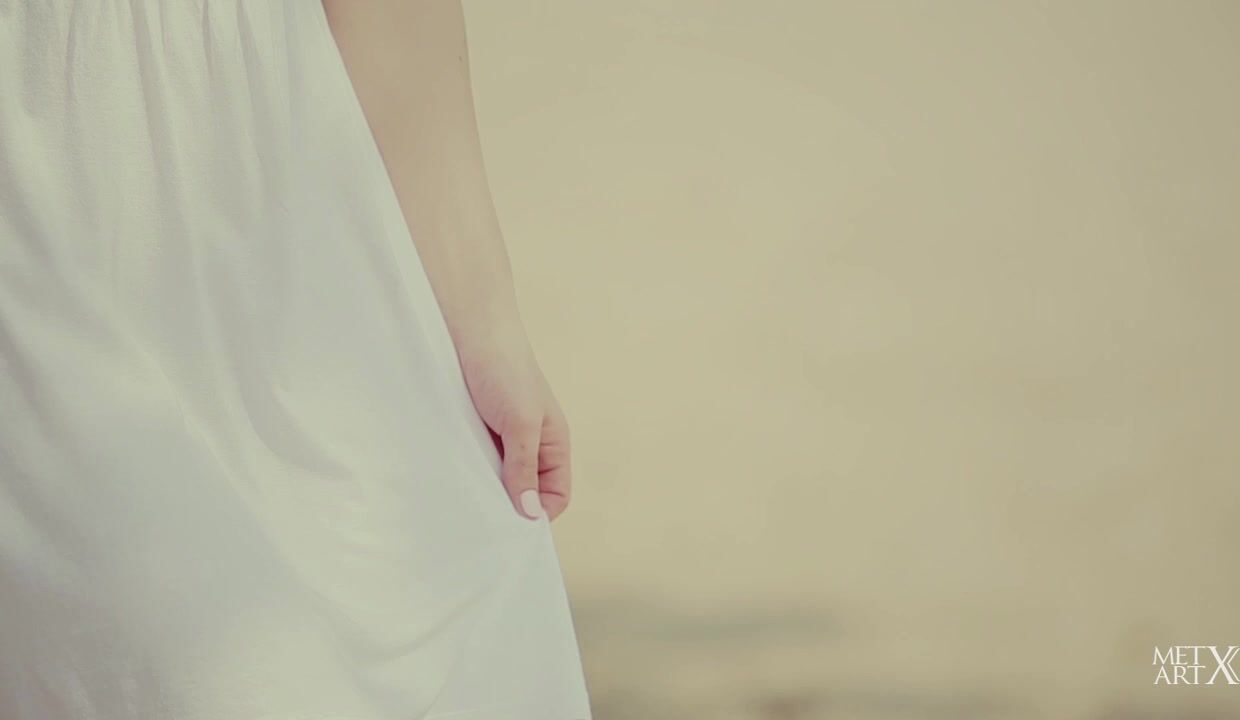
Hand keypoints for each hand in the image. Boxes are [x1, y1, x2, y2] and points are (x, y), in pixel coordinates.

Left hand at [453, 322, 572, 521]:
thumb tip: (531, 514)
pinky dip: (464, 475)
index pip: (556, 495)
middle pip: (526, 493)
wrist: (468, 327)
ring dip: (483, 492)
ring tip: (464, 502)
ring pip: (496, 482)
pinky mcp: (471, 432)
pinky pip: (472, 465)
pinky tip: (451, 480)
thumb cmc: (505, 367)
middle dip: (509, 509)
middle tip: (483, 523)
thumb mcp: (521, 422)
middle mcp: (528, 446)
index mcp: (553, 443)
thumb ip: (525, 468)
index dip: (540, 514)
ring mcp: (498, 440)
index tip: (512, 528)